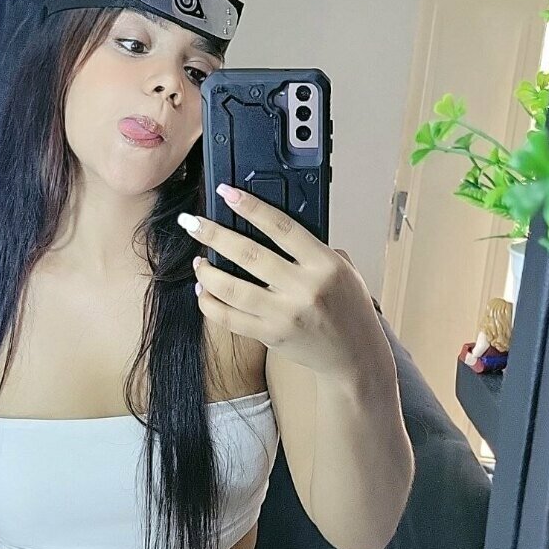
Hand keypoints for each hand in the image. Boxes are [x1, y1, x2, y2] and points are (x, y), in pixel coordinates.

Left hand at [177, 182, 382, 377]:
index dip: (250, 207)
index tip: (227, 193)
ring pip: (232, 288)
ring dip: (207, 272)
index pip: (281, 227)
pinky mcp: (271, 336)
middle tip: (192, 223)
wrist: (355, 355)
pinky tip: (203, 292)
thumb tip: (274, 228)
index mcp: (324, 265)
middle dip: (213, 235)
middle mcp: (304, 288)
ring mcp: (285, 315)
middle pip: (248, 253)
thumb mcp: (345, 270)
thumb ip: (315, 249)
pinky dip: (210, 303)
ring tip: (198, 260)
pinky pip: (230, 318)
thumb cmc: (349, 310)